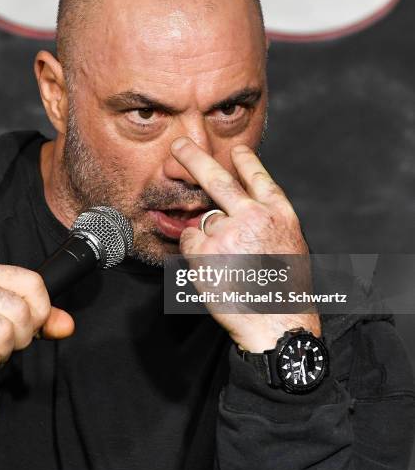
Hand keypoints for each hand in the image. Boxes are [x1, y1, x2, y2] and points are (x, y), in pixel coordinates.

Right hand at [0, 261, 73, 405]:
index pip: (32, 282)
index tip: (32, 324)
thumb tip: (67, 325)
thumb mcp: (7, 320)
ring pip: (4, 332)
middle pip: (21, 310)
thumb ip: (40, 320)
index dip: (41, 310)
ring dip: (3, 352)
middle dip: (22, 336)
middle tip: (6, 344)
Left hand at [171, 138, 319, 351]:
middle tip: (179, 146)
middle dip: (194, 158)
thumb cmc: (284, 292)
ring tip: (226, 264)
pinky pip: (189, 241)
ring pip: (203, 221)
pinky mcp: (207, 251)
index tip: (236, 151)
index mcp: (279, 214)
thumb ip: (267, 223)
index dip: (246, 161)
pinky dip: (194, 253)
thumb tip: (241, 209)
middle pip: (218, 179)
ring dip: (206, 237)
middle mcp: (253, 216)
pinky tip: (213, 270)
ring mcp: (228, 231)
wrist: (278, 323)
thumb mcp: (289, 246)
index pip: (259, 177)